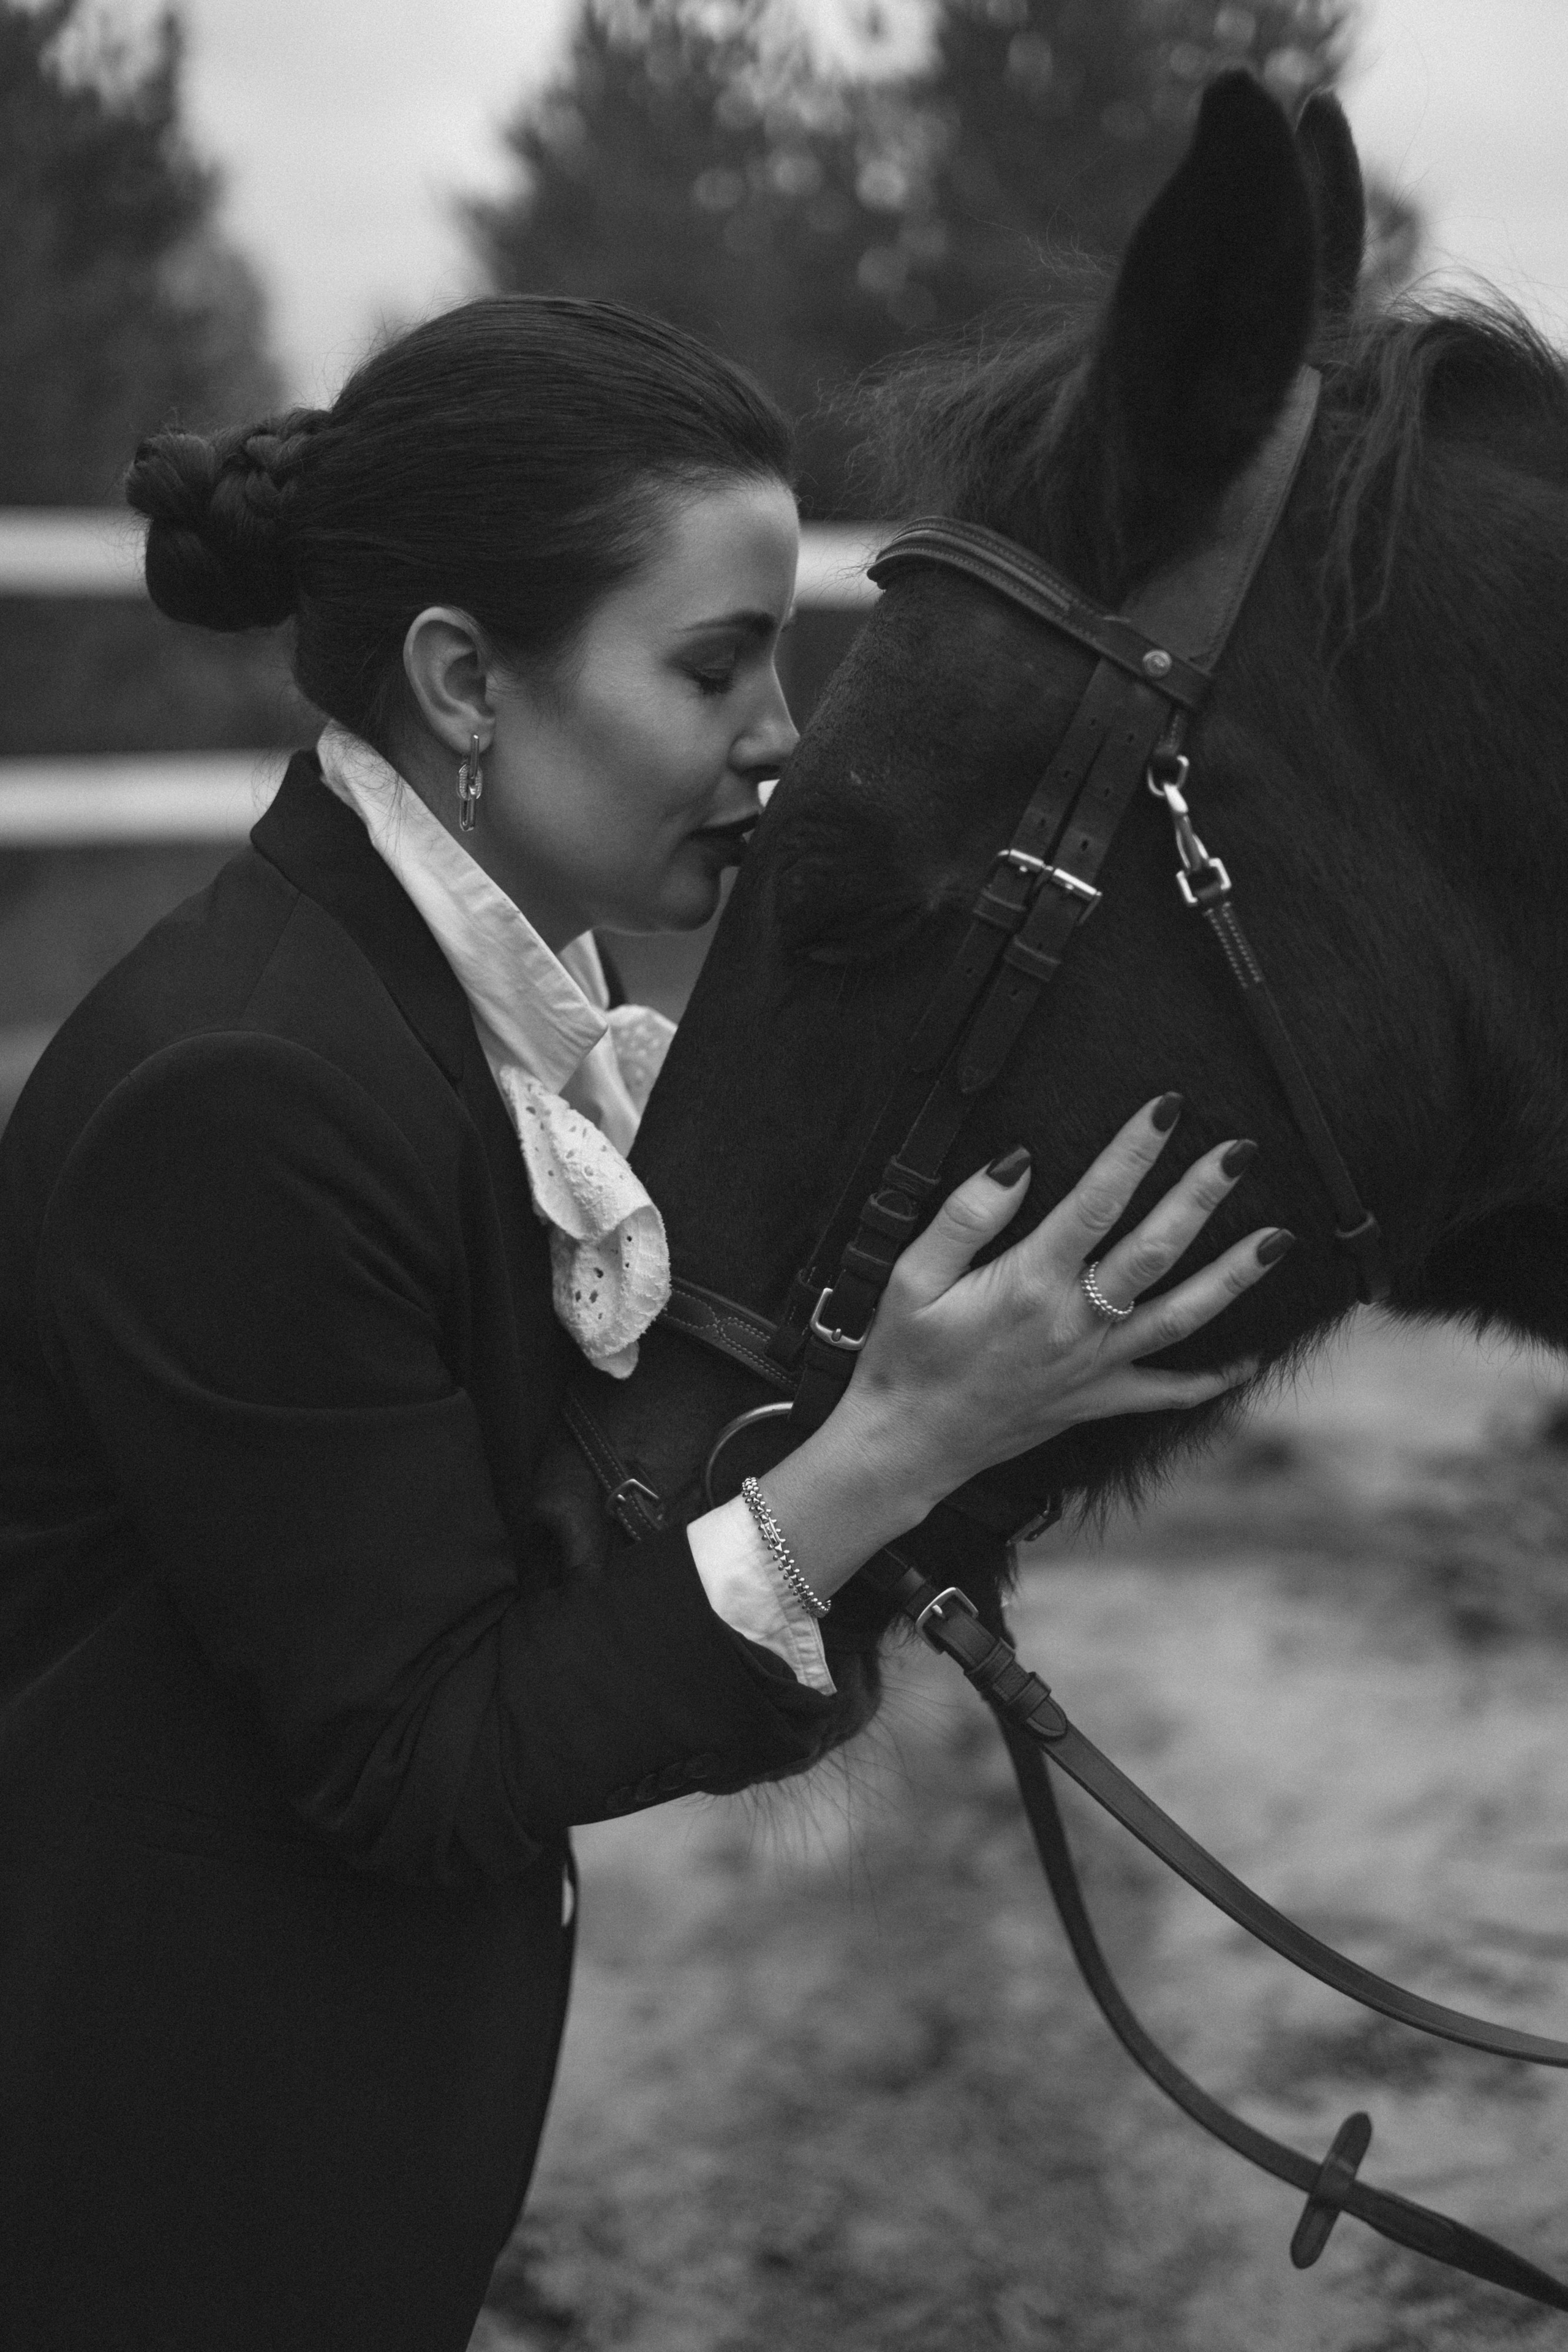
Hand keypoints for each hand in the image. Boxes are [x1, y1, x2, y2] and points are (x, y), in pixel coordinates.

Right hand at [845, 1092, 1282, 1495]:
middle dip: (1201, 1197)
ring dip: (1232, 1277)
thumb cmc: (905, 1356)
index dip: (1134, 1150)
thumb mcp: (912, 1276)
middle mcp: (1074, 1323)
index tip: (1168, 1108)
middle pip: (1154, 1251)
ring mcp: (1093, 1365)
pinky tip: (1252, 1357)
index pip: (1096, 1202)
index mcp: (1030, 1284)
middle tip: (1242, 1153)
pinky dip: (1213, 1378)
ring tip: (1279, 1240)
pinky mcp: (1096, 1400)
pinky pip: (1166, 1391)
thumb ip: (965, 1216)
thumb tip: (1017, 1162)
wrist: (907, 1445)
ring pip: (1180, 1316)